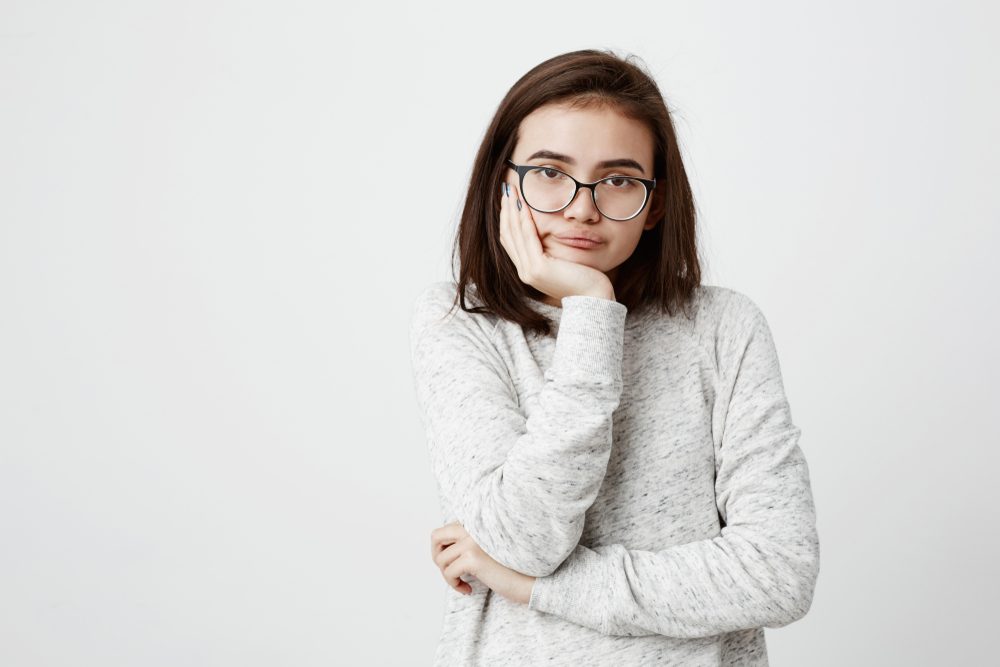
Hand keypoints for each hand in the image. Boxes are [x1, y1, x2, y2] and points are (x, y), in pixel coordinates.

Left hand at [430, 520, 535, 605]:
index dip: (446, 548)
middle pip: (436, 537)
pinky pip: (448, 573)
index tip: (456, 563)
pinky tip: (469, 590)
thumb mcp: (487, 548)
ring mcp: (472, 540)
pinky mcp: (472, 557)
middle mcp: (473, 526)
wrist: (532, 580)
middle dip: (437, 556)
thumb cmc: (512, 568)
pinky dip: (454, 585)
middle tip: (449, 571)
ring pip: (441, 560)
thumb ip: (469, 542)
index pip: (447, 529)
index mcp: (478, 522)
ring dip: (448, 576)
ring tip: (464, 583)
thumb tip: (441, 552)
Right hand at [499, 181, 614, 302]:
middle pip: (508, 235)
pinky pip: (528, 239)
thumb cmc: (584, 278)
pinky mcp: (538, 269)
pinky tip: (524, 206)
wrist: (593, 297)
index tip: (509, 200)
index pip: (510, 240)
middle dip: (506, 210)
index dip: (507, 218)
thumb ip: (550, 250)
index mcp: (528, 269)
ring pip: (514, 235)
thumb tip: (547, 231)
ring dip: (512, 211)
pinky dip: (525, 221)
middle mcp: (524, 271)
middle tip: (506, 189)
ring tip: (512, 192)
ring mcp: (529, 271)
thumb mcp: (562, 261)